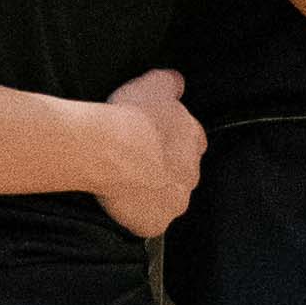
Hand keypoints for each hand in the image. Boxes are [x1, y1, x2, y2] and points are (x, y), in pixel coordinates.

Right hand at [89, 68, 205, 240]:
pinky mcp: (154, 223)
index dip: (170, 139)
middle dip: (163, 168)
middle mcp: (191, 174)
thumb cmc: (131, 116)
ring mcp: (174, 202)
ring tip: (124, 182)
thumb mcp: (153, 84)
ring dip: (151, 192)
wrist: (111, 150)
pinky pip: (147, 222)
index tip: (152, 137)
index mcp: (194, 140)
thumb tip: (177, 81)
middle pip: (180, 173)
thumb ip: (170, 83)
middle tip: (136, 159)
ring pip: (166, 198)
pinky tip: (120, 203)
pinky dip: (137, 215)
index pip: (192, 141)